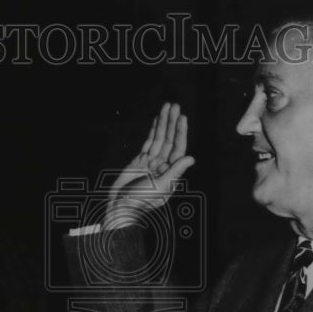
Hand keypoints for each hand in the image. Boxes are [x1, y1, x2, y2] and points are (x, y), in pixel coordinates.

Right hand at [105, 102, 194, 229]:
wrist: (121, 206)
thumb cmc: (142, 200)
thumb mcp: (161, 186)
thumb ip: (175, 171)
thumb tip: (191, 158)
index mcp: (171, 172)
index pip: (178, 148)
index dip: (180, 132)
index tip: (181, 117)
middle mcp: (164, 166)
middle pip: (170, 140)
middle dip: (172, 122)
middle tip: (174, 105)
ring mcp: (152, 162)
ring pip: (159, 138)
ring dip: (163, 123)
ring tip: (167, 106)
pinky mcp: (140, 161)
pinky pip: (149, 142)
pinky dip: (153, 130)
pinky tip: (157, 120)